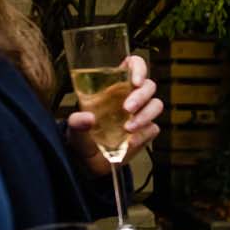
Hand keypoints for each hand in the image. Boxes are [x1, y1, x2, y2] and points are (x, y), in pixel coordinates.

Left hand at [67, 54, 162, 175]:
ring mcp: (140, 115)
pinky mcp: (146, 132)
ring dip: (145, 116)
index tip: (135, 80)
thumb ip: (76, 122)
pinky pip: (153, 128)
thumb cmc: (81, 139)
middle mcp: (130, 97)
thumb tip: (87, 118)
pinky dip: (143, 135)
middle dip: (141, 96)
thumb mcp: (73, 128)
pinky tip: (130, 142)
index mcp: (114, 87)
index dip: (139, 67)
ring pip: (156, 105)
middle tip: (128, 108)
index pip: (133, 65)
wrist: (89, 163)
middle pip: (149, 86)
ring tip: (129, 128)